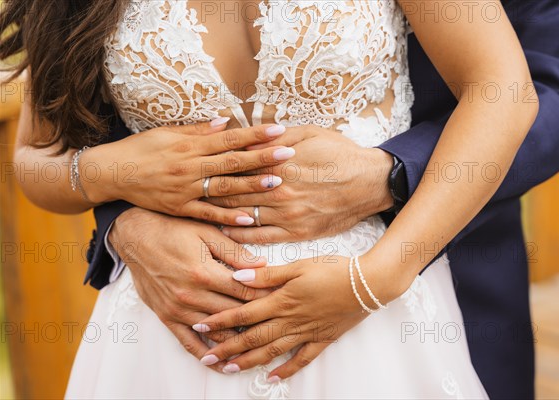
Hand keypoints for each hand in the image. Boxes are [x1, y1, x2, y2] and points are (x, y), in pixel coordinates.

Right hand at [83, 119, 294, 225]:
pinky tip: (249, 218)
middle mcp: (189, 168)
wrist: (111, 173)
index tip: (277, 130)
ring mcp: (185, 191)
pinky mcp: (180, 209)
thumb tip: (225, 121)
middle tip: (288, 154)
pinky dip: (228, 217)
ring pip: (224, 188)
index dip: (254, 134)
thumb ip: (197, 130)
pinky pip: (208, 214)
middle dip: (262, 158)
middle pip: (232, 162)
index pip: (228, 138)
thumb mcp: (166, 132)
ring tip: (276, 183)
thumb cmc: (140, 149)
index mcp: (189, 146)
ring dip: (251, 186)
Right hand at [109, 207, 271, 370]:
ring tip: (258, 345)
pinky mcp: (166, 316)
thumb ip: (235, 252)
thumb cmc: (173, 230)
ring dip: (236, 339)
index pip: (244, 291)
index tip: (282, 299)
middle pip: (233, 313)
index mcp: (204, 273)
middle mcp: (191, 295)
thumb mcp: (207, 233)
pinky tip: (220, 362)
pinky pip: (188, 341)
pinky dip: (206, 354)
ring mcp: (177, 309)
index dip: (266, 295)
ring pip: (215, 331)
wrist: (136, 236)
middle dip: (257, 318)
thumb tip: (262, 265)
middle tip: (276, 321)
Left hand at [192, 255, 387, 379]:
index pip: (243, 313)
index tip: (200, 326)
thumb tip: (238, 277)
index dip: (220, 321)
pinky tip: (273, 378)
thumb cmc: (334, 268)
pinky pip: (301, 359)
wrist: (369, 283)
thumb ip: (268, 275)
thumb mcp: (298, 265)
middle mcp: (290, 320)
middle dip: (227, 348)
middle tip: (205, 359)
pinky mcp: (322, 338)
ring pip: (271, 351)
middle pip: (252, 337)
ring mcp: (306, 332)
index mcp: (282, 300)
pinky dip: (286, 370)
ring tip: (229, 369)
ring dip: (249, 362)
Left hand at [206, 125, 393, 242]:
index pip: (237, 166)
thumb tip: (245, 139)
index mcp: (280, 163)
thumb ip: (274, 138)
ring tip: (198, 210)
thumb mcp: (309, 133)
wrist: (371, 182)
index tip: (197, 166)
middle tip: (188, 190)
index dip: (214, 166)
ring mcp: (288, 214)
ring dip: (219, 213)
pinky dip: (240, 234)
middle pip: (234, 191)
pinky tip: (225, 230)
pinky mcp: (297, 232)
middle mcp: (280, 191)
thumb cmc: (341, 153)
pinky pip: (261, 237)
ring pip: (243, 214)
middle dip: (209, 190)